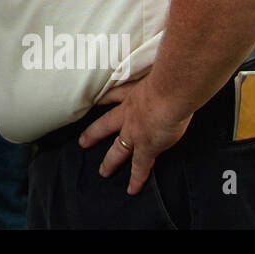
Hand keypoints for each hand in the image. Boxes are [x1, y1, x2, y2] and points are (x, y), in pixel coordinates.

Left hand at [79, 75, 192, 195]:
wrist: (171, 91)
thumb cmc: (168, 76)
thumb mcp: (156, 69)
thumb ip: (159, 70)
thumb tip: (169, 64)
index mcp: (132, 93)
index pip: (112, 95)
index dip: (102, 99)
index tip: (93, 103)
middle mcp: (129, 113)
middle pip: (106, 125)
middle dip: (94, 134)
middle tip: (83, 142)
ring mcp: (135, 132)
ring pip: (118, 149)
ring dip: (110, 161)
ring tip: (103, 171)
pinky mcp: (147, 147)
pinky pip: (140, 167)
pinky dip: (136, 179)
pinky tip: (132, 189)